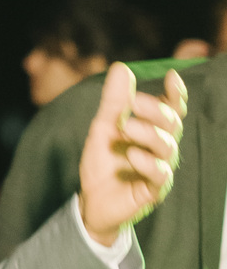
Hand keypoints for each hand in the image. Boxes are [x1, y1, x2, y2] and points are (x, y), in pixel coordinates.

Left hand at [77, 63, 184, 244]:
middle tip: (134, 104)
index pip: (173, 109)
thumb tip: (122, 67)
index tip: (172, 77)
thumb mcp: (103, 128)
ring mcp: (160, 169)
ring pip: (168, 146)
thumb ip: (114, 102)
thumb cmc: (103, 163)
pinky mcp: (153, 191)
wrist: (91, 201)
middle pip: (172, 123)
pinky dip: (148, 163)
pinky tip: (132, 155)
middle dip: (156, 110)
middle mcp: (161, 147)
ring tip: (126, 127)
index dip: (176, 94)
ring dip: (149, 133)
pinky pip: (160, 175)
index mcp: (153, 129)